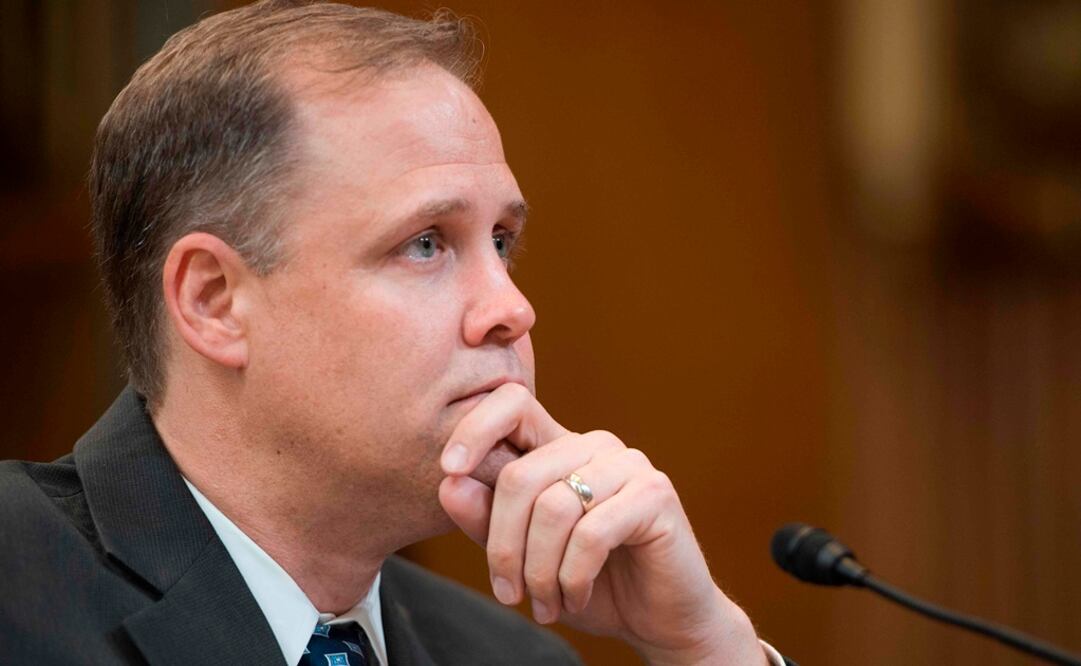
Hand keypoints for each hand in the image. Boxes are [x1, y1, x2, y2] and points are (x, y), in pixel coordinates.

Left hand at [438, 383, 766, 664]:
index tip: (448, 469)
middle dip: (503, 547)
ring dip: (539, 571)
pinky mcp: (654, 494)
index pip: (513, 404)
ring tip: (545, 604)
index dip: (475, 427)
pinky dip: (573, 577)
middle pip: (520, 476)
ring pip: (552, 507)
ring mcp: (627, 465)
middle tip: (509, 594)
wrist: (659, 618)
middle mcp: (593, 445)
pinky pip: (591, 533)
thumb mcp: (524, 555)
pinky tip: (575, 597)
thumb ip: (487, 519)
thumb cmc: (589, 582)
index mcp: (559, 447)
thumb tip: (449, 483)